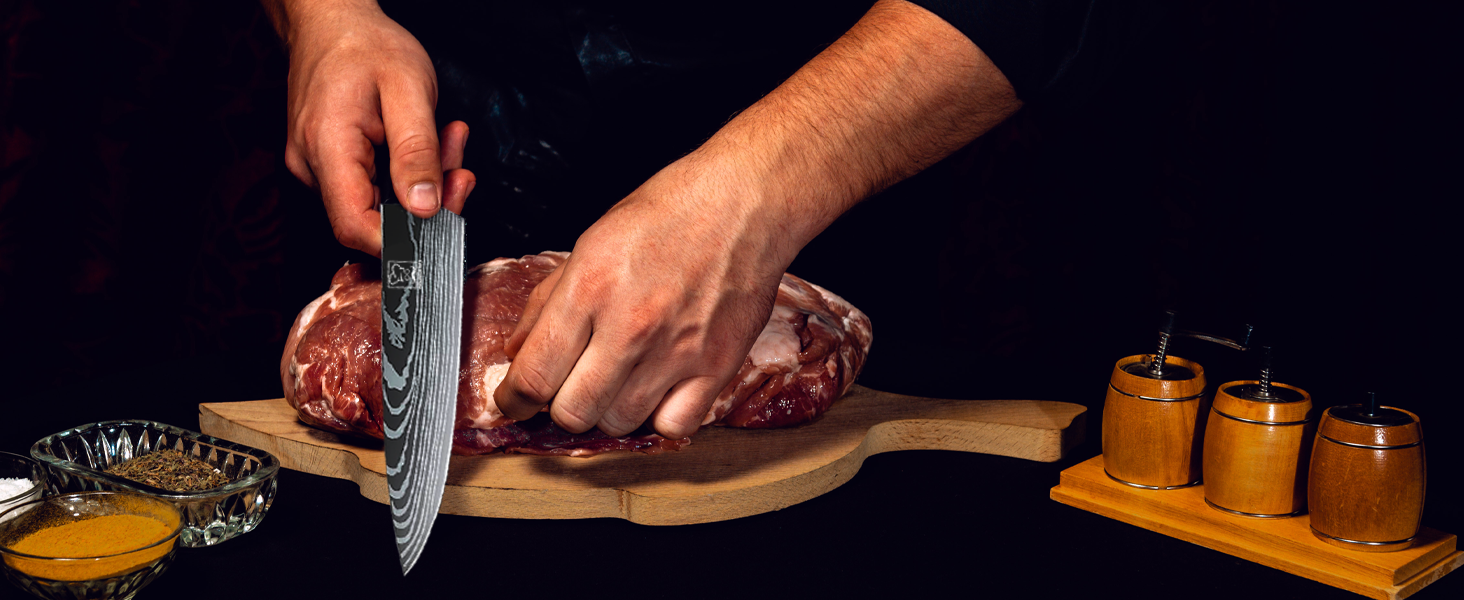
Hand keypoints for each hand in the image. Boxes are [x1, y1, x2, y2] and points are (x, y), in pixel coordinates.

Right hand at [278, 1, 475, 255]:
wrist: (332, 21)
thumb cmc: (366, 45)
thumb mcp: (408, 89)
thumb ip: (417, 152)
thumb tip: (425, 208)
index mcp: (328, 148)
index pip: (356, 227)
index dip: (402, 241)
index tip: (443, 225)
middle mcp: (313, 165)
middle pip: (372, 218)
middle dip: (427, 202)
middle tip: (460, 169)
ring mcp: (317, 166)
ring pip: (378, 202)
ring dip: (422, 182)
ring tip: (447, 141)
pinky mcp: (329, 163)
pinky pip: (372, 184)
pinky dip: (407, 172)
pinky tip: (427, 144)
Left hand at [494, 156, 792, 438]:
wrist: (744, 201)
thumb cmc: (669, 213)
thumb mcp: (591, 243)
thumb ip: (548, 302)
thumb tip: (518, 351)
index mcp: (589, 288)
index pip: (534, 375)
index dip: (513, 400)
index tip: (514, 401)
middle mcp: (630, 325)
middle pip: (571, 413)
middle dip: (560, 405)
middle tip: (568, 387)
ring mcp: (676, 351)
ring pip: (619, 424)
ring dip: (610, 408)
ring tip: (619, 378)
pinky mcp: (717, 366)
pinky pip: (673, 426)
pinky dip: (660, 417)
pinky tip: (659, 390)